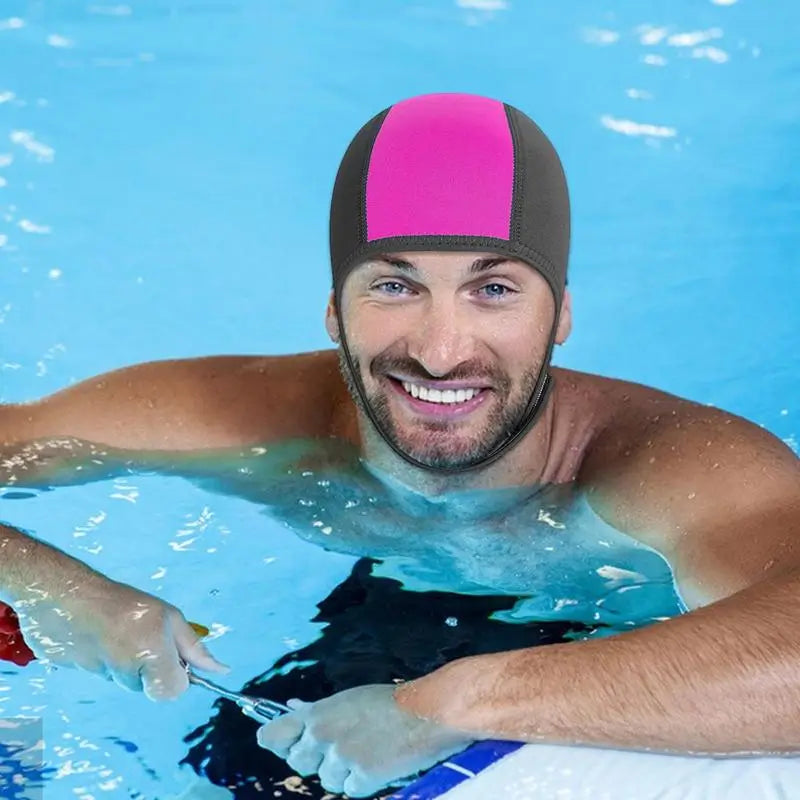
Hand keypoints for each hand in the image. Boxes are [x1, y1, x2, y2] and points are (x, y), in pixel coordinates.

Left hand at [14, 573, 227, 699]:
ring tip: (113, 658)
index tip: (224, 673)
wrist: (61, 607)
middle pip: (169, 672)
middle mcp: (153, 635)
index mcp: (172, 626)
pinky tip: (100, 662)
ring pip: (141, 678)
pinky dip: (112, 677)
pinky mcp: (103, 655)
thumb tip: (173, 692)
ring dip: (128, 680)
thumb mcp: (152, 653)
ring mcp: (128, 645)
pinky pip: (118, 678)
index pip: (198, 652)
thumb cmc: (112, 624)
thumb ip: (170, 678)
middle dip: (157, 680)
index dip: (211, 665)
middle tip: (138, 665)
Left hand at [255, 684, 474, 796]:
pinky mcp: (361, 777)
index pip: (274, 734)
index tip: (279, 743)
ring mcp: (342, 757)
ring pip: (326, 780)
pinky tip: (378, 764)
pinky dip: (362, 783)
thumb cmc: (389, 702)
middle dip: (316, 760)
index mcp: (319, 713)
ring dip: (342, 773)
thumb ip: (318, 709)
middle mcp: (324, 734)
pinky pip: (349, 790)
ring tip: (367, 752)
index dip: (276, 741)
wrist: (426, 713)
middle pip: (298, 762)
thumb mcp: (349, 699)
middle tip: (341, 747)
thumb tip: (293, 708)